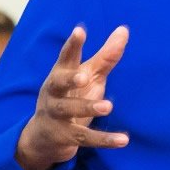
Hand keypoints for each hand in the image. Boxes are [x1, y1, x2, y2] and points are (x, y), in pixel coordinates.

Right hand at [17, 26, 129, 169]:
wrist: (44, 137)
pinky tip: (123, 140)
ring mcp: (56, 115)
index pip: (66, 57)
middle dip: (69, 79)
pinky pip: (85, 138)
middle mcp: (54, 93)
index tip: (79, 30)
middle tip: (84, 76)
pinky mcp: (64, 136)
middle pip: (58, 83)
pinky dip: (105, 140)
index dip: (73, 44)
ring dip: (88, 108)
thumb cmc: (71, 96)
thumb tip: (124, 30)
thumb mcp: (88, 76)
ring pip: (70, 111)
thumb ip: (105, 56)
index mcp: (60, 74)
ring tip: (108, 106)